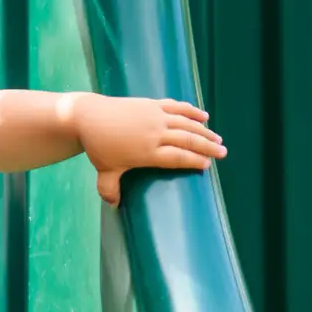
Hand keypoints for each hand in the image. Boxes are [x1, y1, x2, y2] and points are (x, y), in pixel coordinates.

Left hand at [79, 96, 225, 205]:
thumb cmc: (98, 146)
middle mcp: (154, 133)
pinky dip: (192, 111)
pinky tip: (204, 116)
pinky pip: (177, 107)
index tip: (207, 165)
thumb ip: (109, 189)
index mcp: (147, 152)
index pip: (177, 157)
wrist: (89, 117)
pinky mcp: (152, 104)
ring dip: (205, 131)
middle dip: (208, 147)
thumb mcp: (104, 170)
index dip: (194, 160)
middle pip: (188, 140)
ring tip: (218, 139)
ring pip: (187, 123)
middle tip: (222, 153)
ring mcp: (155, 116)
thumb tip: (113, 207)